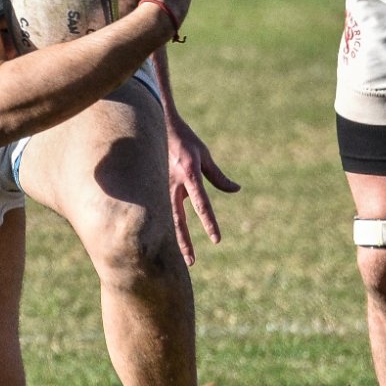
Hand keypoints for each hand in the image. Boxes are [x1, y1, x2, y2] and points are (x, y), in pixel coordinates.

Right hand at [161, 103, 240, 265]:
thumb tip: (235, 190)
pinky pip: (155, 210)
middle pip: (179, 219)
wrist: (154, 123)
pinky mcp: (150, 187)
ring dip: (172, 239)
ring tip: (179, 257)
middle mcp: (173, 184)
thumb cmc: (183, 139)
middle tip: (192, 262)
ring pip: (165, 218)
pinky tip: (159, 242)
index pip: (202, 204)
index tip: (217, 239)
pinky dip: (157, 226)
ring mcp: (159, 186)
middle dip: (184, 241)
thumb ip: (218, 176)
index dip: (209, 222)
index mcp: (190, 174)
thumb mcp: (204, 155)